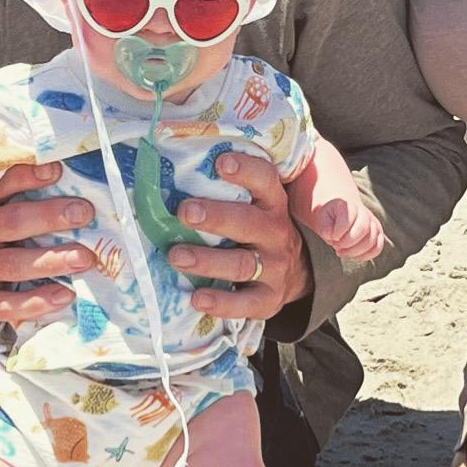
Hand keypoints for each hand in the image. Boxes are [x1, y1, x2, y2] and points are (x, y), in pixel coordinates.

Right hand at [0, 161, 91, 326]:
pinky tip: (65, 294)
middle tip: (84, 212)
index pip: (0, 187)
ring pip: (15, 264)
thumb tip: (62, 176)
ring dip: (53, 260)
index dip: (28, 176)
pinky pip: (9, 304)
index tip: (58, 170)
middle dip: (51, 216)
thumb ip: (15, 199)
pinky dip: (39, 300)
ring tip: (84, 257)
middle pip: (12, 222)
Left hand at [168, 153, 312, 319]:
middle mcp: (275, 233)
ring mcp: (274, 268)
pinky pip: (246, 304)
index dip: (246, 169)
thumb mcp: (257, 206)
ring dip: (207, 260)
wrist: (297, 272)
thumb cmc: (258, 228)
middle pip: (247, 222)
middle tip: (185, 212)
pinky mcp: (269, 299)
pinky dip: (221, 302)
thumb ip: (227, 191)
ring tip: (176, 256)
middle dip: (216, 217)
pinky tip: (197, 298)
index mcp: (272, 203)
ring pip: (241, 264)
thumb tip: (169, 172)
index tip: (220, 162)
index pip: (265, 180)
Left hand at [315, 197, 385, 260]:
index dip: (338, 233)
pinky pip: (376, 248)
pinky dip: (365, 256)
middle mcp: (365, 213)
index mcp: (349, 206)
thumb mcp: (322, 219)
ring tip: (342, 251)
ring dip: (354, 252)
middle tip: (336, 246)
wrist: (339, 213)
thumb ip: (325, 227)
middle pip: (363, 230)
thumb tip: (332, 237)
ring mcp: (373, 224)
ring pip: (371, 241)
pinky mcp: (378, 235)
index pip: (348, 220)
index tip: (331, 237)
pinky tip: (352, 255)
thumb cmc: (329, 217)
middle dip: (347, 243)